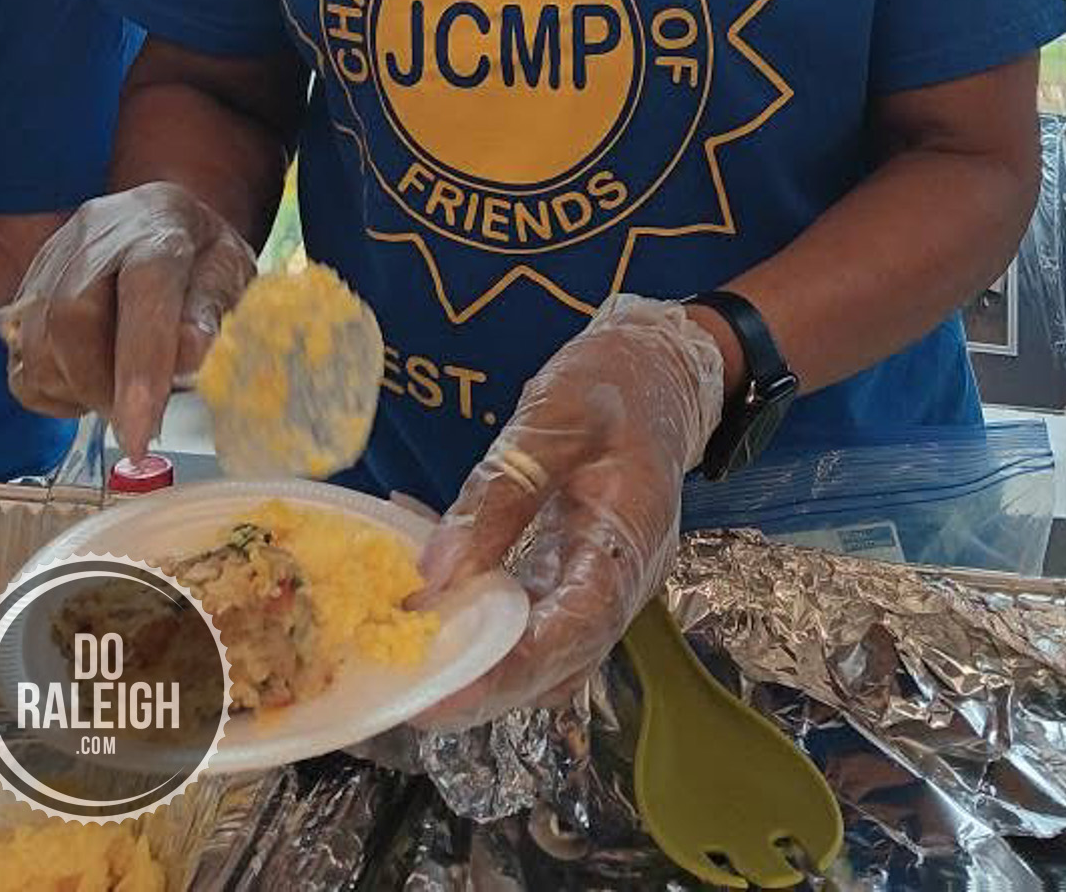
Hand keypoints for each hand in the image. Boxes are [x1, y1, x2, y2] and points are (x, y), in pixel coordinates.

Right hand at [0, 183, 256, 457]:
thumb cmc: (200, 254)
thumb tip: (190, 356)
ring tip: (118, 391)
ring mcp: (52, 262)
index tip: (139, 435)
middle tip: (134, 416)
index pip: (144, 291)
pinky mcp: (24, 292)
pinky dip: (51, 390)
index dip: (139, 369)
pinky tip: (88, 380)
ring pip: (36, 344)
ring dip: (76, 391)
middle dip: (100, 386)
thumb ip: (210, 313)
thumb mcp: (231, 273)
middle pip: (71, 318)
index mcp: (158, 229)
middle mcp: (95, 237)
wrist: (162, 220)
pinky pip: (20, 362)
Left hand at [413, 295, 725, 726]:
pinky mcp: (581, 574)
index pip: (573, 631)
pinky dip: (487, 623)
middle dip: (485, 689)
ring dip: (483, 666)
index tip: (440, 696)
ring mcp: (606, 582)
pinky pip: (536, 619)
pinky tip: (435, 597)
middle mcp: (624, 580)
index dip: (507, 674)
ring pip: (547, 654)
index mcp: (629, 541)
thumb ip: (498, 494)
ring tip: (413, 659)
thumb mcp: (552, 420)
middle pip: (559, 663)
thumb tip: (433, 574)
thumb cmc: (612, 382)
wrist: (658, 369)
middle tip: (408, 694)